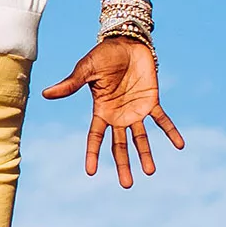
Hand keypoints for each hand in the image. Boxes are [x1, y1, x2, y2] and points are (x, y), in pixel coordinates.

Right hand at [41, 37, 184, 187]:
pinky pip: (163, 120)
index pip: (95, 137)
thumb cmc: (103, 55)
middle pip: (119, 145)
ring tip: (150, 172)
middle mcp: (118, 115)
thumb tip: (45, 94)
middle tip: (127, 184)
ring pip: (141, 138)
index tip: (91, 172)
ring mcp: (136, 110)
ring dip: (145, 154)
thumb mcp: (86, 70)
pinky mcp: (152, 101)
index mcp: (101, 110)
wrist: (126, 43)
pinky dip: (171, 132)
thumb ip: (70, 85)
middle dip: (123, 164)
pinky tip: (180, 145)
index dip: (93, 154)